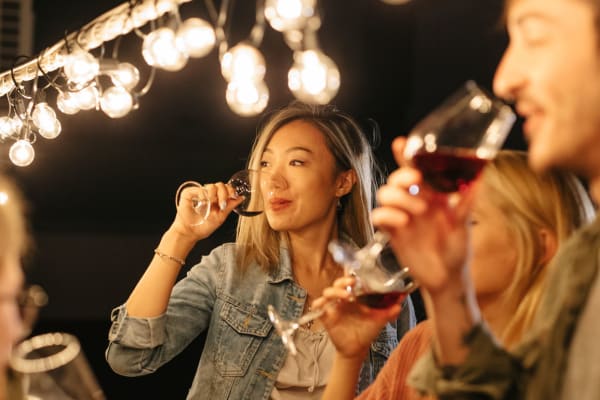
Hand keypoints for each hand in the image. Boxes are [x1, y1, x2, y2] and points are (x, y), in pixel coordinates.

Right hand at [170, 181, 243, 240]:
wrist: (190, 232)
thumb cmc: (203, 227)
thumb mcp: (221, 216)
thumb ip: (230, 206)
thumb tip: (241, 198)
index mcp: (216, 199)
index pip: (226, 188)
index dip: (231, 190)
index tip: (233, 196)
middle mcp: (208, 195)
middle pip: (220, 185)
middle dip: (224, 194)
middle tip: (222, 204)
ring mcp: (199, 193)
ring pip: (211, 186)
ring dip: (214, 196)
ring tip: (211, 205)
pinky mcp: (189, 193)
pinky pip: (200, 189)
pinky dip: (203, 196)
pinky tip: (202, 203)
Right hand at [313, 276, 401, 360]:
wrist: (357, 348)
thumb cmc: (367, 331)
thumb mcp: (380, 319)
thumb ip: (390, 311)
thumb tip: (400, 303)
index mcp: (355, 296)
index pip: (351, 280)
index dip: (351, 273)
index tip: (357, 271)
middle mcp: (343, 298)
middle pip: (339, 282)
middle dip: (344, 280)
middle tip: (352, 282)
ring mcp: (334, 306)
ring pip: (328, 292)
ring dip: (335, 291)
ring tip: (346, 296)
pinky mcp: (327, 316)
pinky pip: (319, 306)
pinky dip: (319, 304)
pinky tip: (324, 305)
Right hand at [372, 137, 478, 294]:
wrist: (447, 279)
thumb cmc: (458, 251)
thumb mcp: (464, 225)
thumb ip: (466, 202)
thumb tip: (479, 180)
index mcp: (431, 196)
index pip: (415, 170)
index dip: (405, 155)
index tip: (401, 143)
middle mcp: (414, 202)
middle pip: (396, 179)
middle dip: (402, 176)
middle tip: (416, 182)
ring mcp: (401, 216)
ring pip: (385, 194)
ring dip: (398, 197)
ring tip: (417, 211)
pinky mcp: (392, 232)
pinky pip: (378, 216)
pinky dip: (387, 215)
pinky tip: (402, 222)